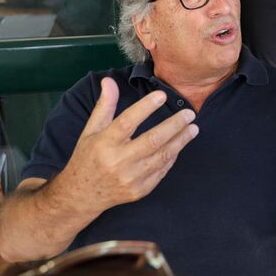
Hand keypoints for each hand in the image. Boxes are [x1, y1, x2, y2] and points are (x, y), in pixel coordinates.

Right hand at [57, 78, 198, 214]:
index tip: (162, 95)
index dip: (146, 107)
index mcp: (104, 143)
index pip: (127, 121)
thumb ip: (104, 106)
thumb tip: (109, 80)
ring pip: (162, 156)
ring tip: (193, 128)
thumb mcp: (90, 131)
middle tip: (189, 114)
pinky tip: (180, 144)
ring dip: (181, 141)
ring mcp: (131, 178)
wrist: (82, 195)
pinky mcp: (140, 190)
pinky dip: (172, 156)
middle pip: (152, 140)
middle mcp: (118, 161)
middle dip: (174, 125)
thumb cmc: (87, 158)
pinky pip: (162, 171)